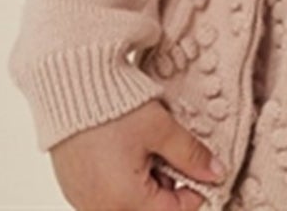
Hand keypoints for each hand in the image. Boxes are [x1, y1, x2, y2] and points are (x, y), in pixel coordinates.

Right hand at [50, 99, 224, 210]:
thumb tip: (216, 173)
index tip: (197, 164)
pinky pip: (106, 197)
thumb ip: (191, 155)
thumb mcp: (161, 128)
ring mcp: (84, 202)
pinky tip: (124, 151)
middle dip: (167, 186)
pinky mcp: (74, 190)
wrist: (70, 87)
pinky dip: (122, 181)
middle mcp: (101, 209)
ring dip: (144, 184)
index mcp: (125, 201)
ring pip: (129, 205)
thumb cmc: (112, 107)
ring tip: (144, 147)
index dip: (194, 189)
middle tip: (167, 151)